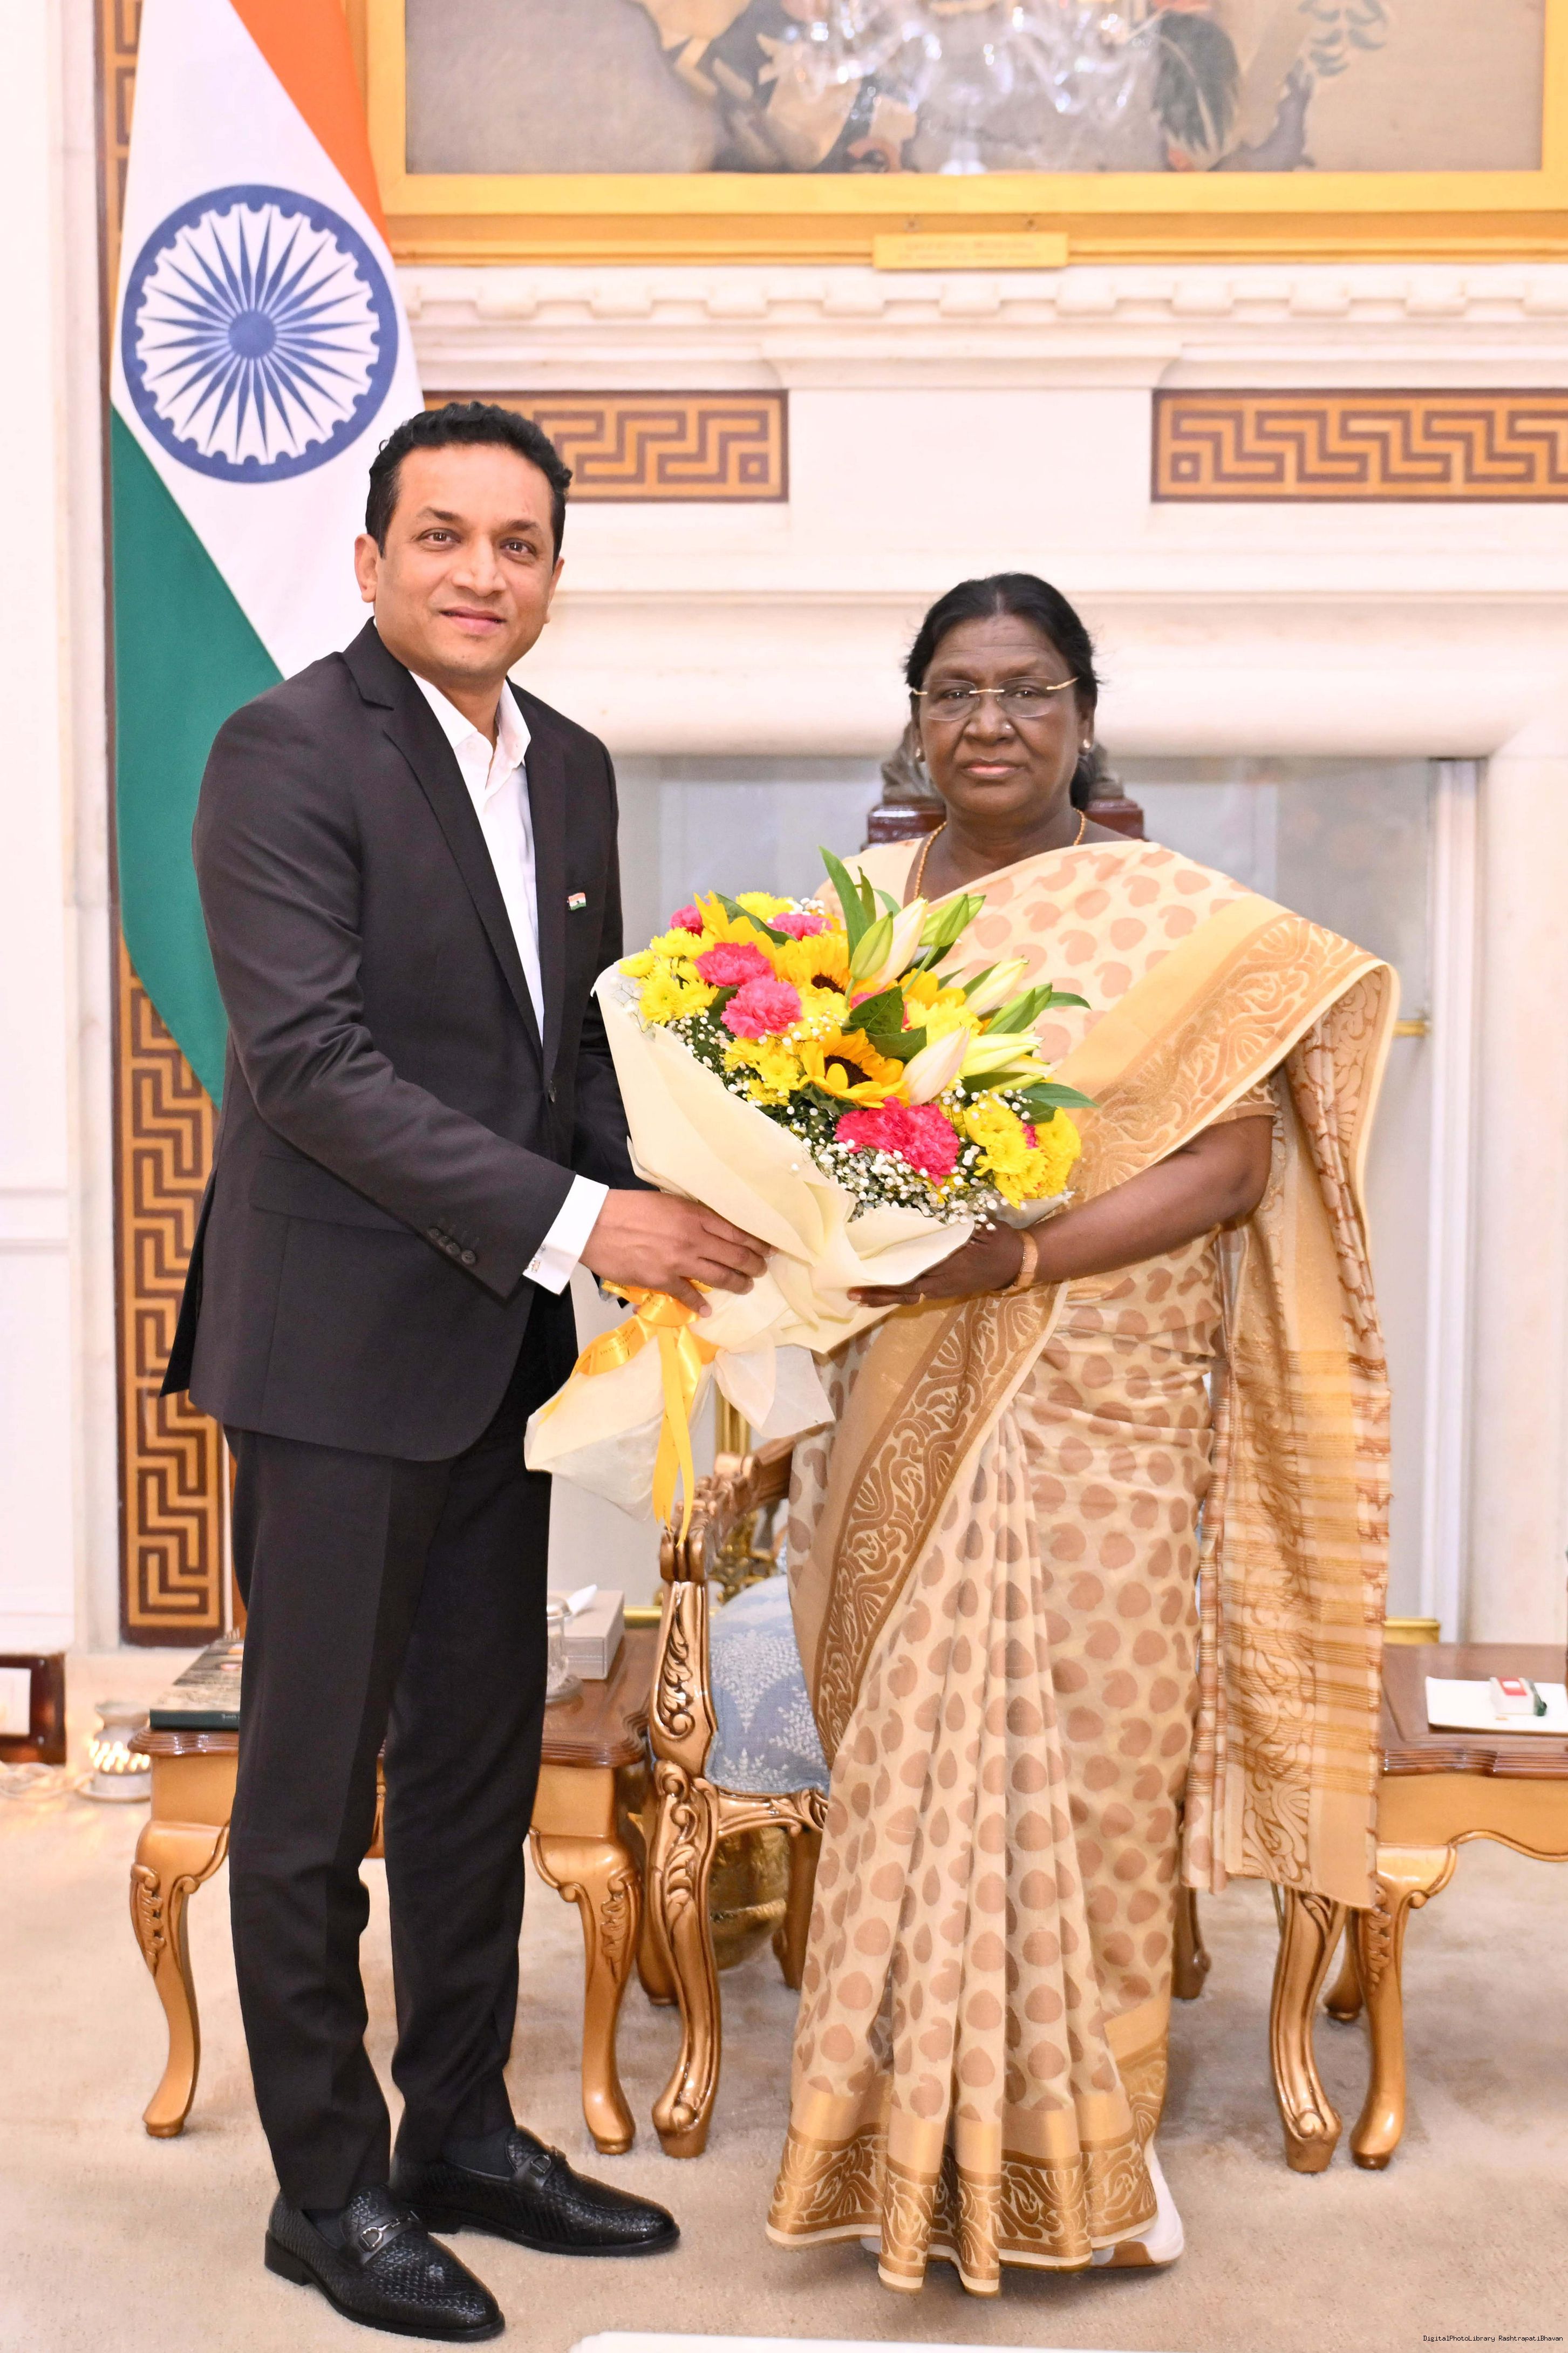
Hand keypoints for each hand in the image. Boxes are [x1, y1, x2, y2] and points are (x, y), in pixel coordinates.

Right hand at [581, 1191, 768, 1314]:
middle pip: (735, 1254)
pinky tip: (708, 1310)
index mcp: (694, 1215)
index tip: (768, 1248)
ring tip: (746, 1287)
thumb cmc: (626, 1207)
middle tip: (761, 1270)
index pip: (737, 1230)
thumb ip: (690, 1214)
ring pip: (719, 1276)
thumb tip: (708, 1225)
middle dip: (753, 1265)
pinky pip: (688, 1295)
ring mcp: (679, 1261)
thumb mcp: (666, 1201)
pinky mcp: (662, 1279)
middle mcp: (693, 1238)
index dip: (756, 1242)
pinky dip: (699, 1304)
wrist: (594, 1223)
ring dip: (737, 1284)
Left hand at [852, 1224, 1025, 1309]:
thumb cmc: (999, 1241)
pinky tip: (883, 1292)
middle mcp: (943, 1282)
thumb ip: (957, 1219)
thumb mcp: (982, 1226)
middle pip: (905, 1292)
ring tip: (860, 1296)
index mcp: (950, 1266)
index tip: (865, 1277)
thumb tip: (933, 1206)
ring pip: (909, 1296)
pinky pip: (917, 1295)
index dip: (888, 1279)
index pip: (913, 1275)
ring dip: (885, 1297)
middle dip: (879, 1294)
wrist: (1018, 1263)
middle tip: (851, 1293)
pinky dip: (898, 1294)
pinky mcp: (946, 1290)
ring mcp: (944, 1289)